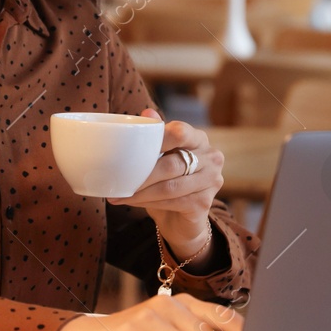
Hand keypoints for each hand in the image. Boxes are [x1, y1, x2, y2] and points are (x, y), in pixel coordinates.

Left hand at [107, 108, 223, 259]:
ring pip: (170, 186)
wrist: (181, 218)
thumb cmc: (168, 180)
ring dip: (141, 191)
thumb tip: (146, 112)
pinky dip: (148, 203)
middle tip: (119, 178)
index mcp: (199, 138)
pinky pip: (172, 202)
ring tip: (119, 193)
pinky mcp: (205, 202)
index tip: (132, 150)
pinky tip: (132, 202)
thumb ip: (155, 136)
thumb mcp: (160, 156)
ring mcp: (212, 181)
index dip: (157, 140)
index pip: (180, 132)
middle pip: (172, 164)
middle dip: (143, 174)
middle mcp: (211, 157)